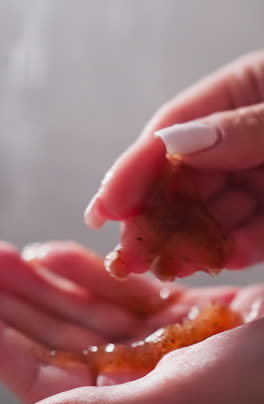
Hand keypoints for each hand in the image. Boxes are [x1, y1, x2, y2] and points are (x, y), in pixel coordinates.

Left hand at [1, 241, 263, 403]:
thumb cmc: (260, 384)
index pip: (49, 379)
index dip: (8, 341)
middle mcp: (138, 381)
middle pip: (62, 339)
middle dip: (20, 302)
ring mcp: (158, 345)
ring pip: (87, 311)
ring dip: (47, 283)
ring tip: (11, 253)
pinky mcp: (178, 315)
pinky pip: (122, 292)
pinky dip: (90, 273)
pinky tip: (57, 253)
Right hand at [85, 51, 263, 269]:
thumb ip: (241, 127)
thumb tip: (176, 143)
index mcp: (239, 94)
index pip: (172, 130)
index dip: (134, 169)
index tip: (106, 206)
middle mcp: (241, 138)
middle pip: (183, 177)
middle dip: (153, 217)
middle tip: (128, 254)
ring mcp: (258, 174)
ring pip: (211, 210)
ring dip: (186, 241)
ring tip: (165, 267)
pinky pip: (249, 231)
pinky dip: (232, 248)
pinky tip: (213, 261)